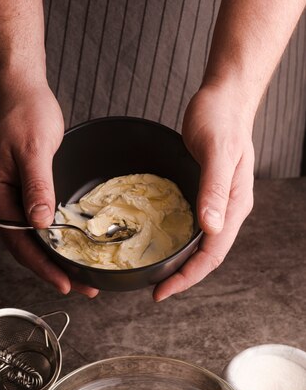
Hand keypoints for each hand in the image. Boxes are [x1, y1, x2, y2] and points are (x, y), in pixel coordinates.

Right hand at [0, 79, 98, 297]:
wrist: (18, 86)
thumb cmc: (23, 111)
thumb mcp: (33, 149)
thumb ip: (37, 187)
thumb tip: (41, 224)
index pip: (19, 241)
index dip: (43, 265)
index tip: (66, 283)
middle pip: (24, 244)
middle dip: (52, 267)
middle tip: (82, 285)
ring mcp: (9, 192)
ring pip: (30, 234)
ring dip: (54, 254)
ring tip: (78, 271)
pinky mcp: (22, 184)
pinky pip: (36, 217)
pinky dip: (53, 233)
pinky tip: (69, 241)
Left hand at [153, 82, 254, 300]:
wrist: (223, 98)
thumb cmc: (221, 120)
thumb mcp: (216, 152)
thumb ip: (215, 188)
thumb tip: (212, 227)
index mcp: (235, 205)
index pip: (213, 254)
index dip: (188, 276)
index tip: (162, 291)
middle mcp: (228, 209)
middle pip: (207, 255)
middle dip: (182, 276)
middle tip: (154, 290)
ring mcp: (217, 202)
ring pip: (199, 243)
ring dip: (179, 261)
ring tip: (155, 274)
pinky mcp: (204, 193)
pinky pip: (191, 225)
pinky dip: (176, 239)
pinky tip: (159, 241)